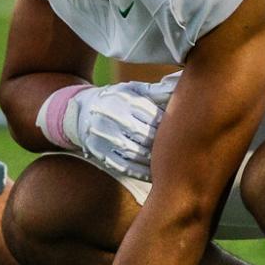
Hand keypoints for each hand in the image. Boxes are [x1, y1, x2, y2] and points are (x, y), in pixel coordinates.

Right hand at [62, 74, 178, 181]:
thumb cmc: (117, 99)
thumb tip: (182, 89)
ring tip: (171, 166)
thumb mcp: (134, 90)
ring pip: (134, 153)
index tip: (183, 131)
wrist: (80, 111)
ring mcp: (103, 136)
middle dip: (162, 144)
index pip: (152, 114)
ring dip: (153, 161)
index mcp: (123, 99)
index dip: (169, 125)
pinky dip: (140, 172)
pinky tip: (154, 175)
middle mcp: (111, 117)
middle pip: (143, 134)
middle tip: (181, 152)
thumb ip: (158, 92)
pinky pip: (123, 167)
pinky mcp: (100, 153)